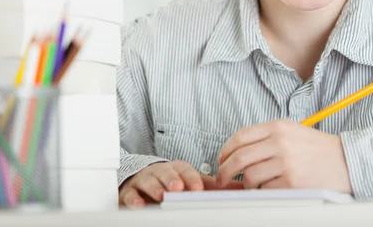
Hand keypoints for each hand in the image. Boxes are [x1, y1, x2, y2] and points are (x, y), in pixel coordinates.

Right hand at [119, 161, 243, 207]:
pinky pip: (130, 194)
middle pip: (167, 173)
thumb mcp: (194, 182)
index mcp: (178, 168)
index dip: (191, 178)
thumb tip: (242, 188)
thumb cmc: (174, 182)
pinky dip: (133, 199)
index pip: (186, 170)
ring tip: (162, 195)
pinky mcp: (130, 191)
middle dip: (173, 180)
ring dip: (155, 188)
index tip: (197, 188)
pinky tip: (138, 205)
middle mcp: (161, 171)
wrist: (143, 180)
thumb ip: (216, 187)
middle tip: (178, 188)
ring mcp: (145, 180)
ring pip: (149, 182)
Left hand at [216, 120, 351, 192]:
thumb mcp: (292, 132)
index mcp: (278, 127)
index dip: (225, 150)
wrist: (346, 161)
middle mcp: (280, 142)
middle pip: (240, 157)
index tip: (221, 159)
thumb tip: (236, 151)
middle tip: (223, 178)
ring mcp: (286, 163)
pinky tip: (271, 188)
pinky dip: (263, 192)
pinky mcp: (292, 182)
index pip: (240, 137)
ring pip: (250, 177)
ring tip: (254, 185)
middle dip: (225, 171)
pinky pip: (265, 190)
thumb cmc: (317, 149)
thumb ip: (266, 136)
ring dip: (247, 184)